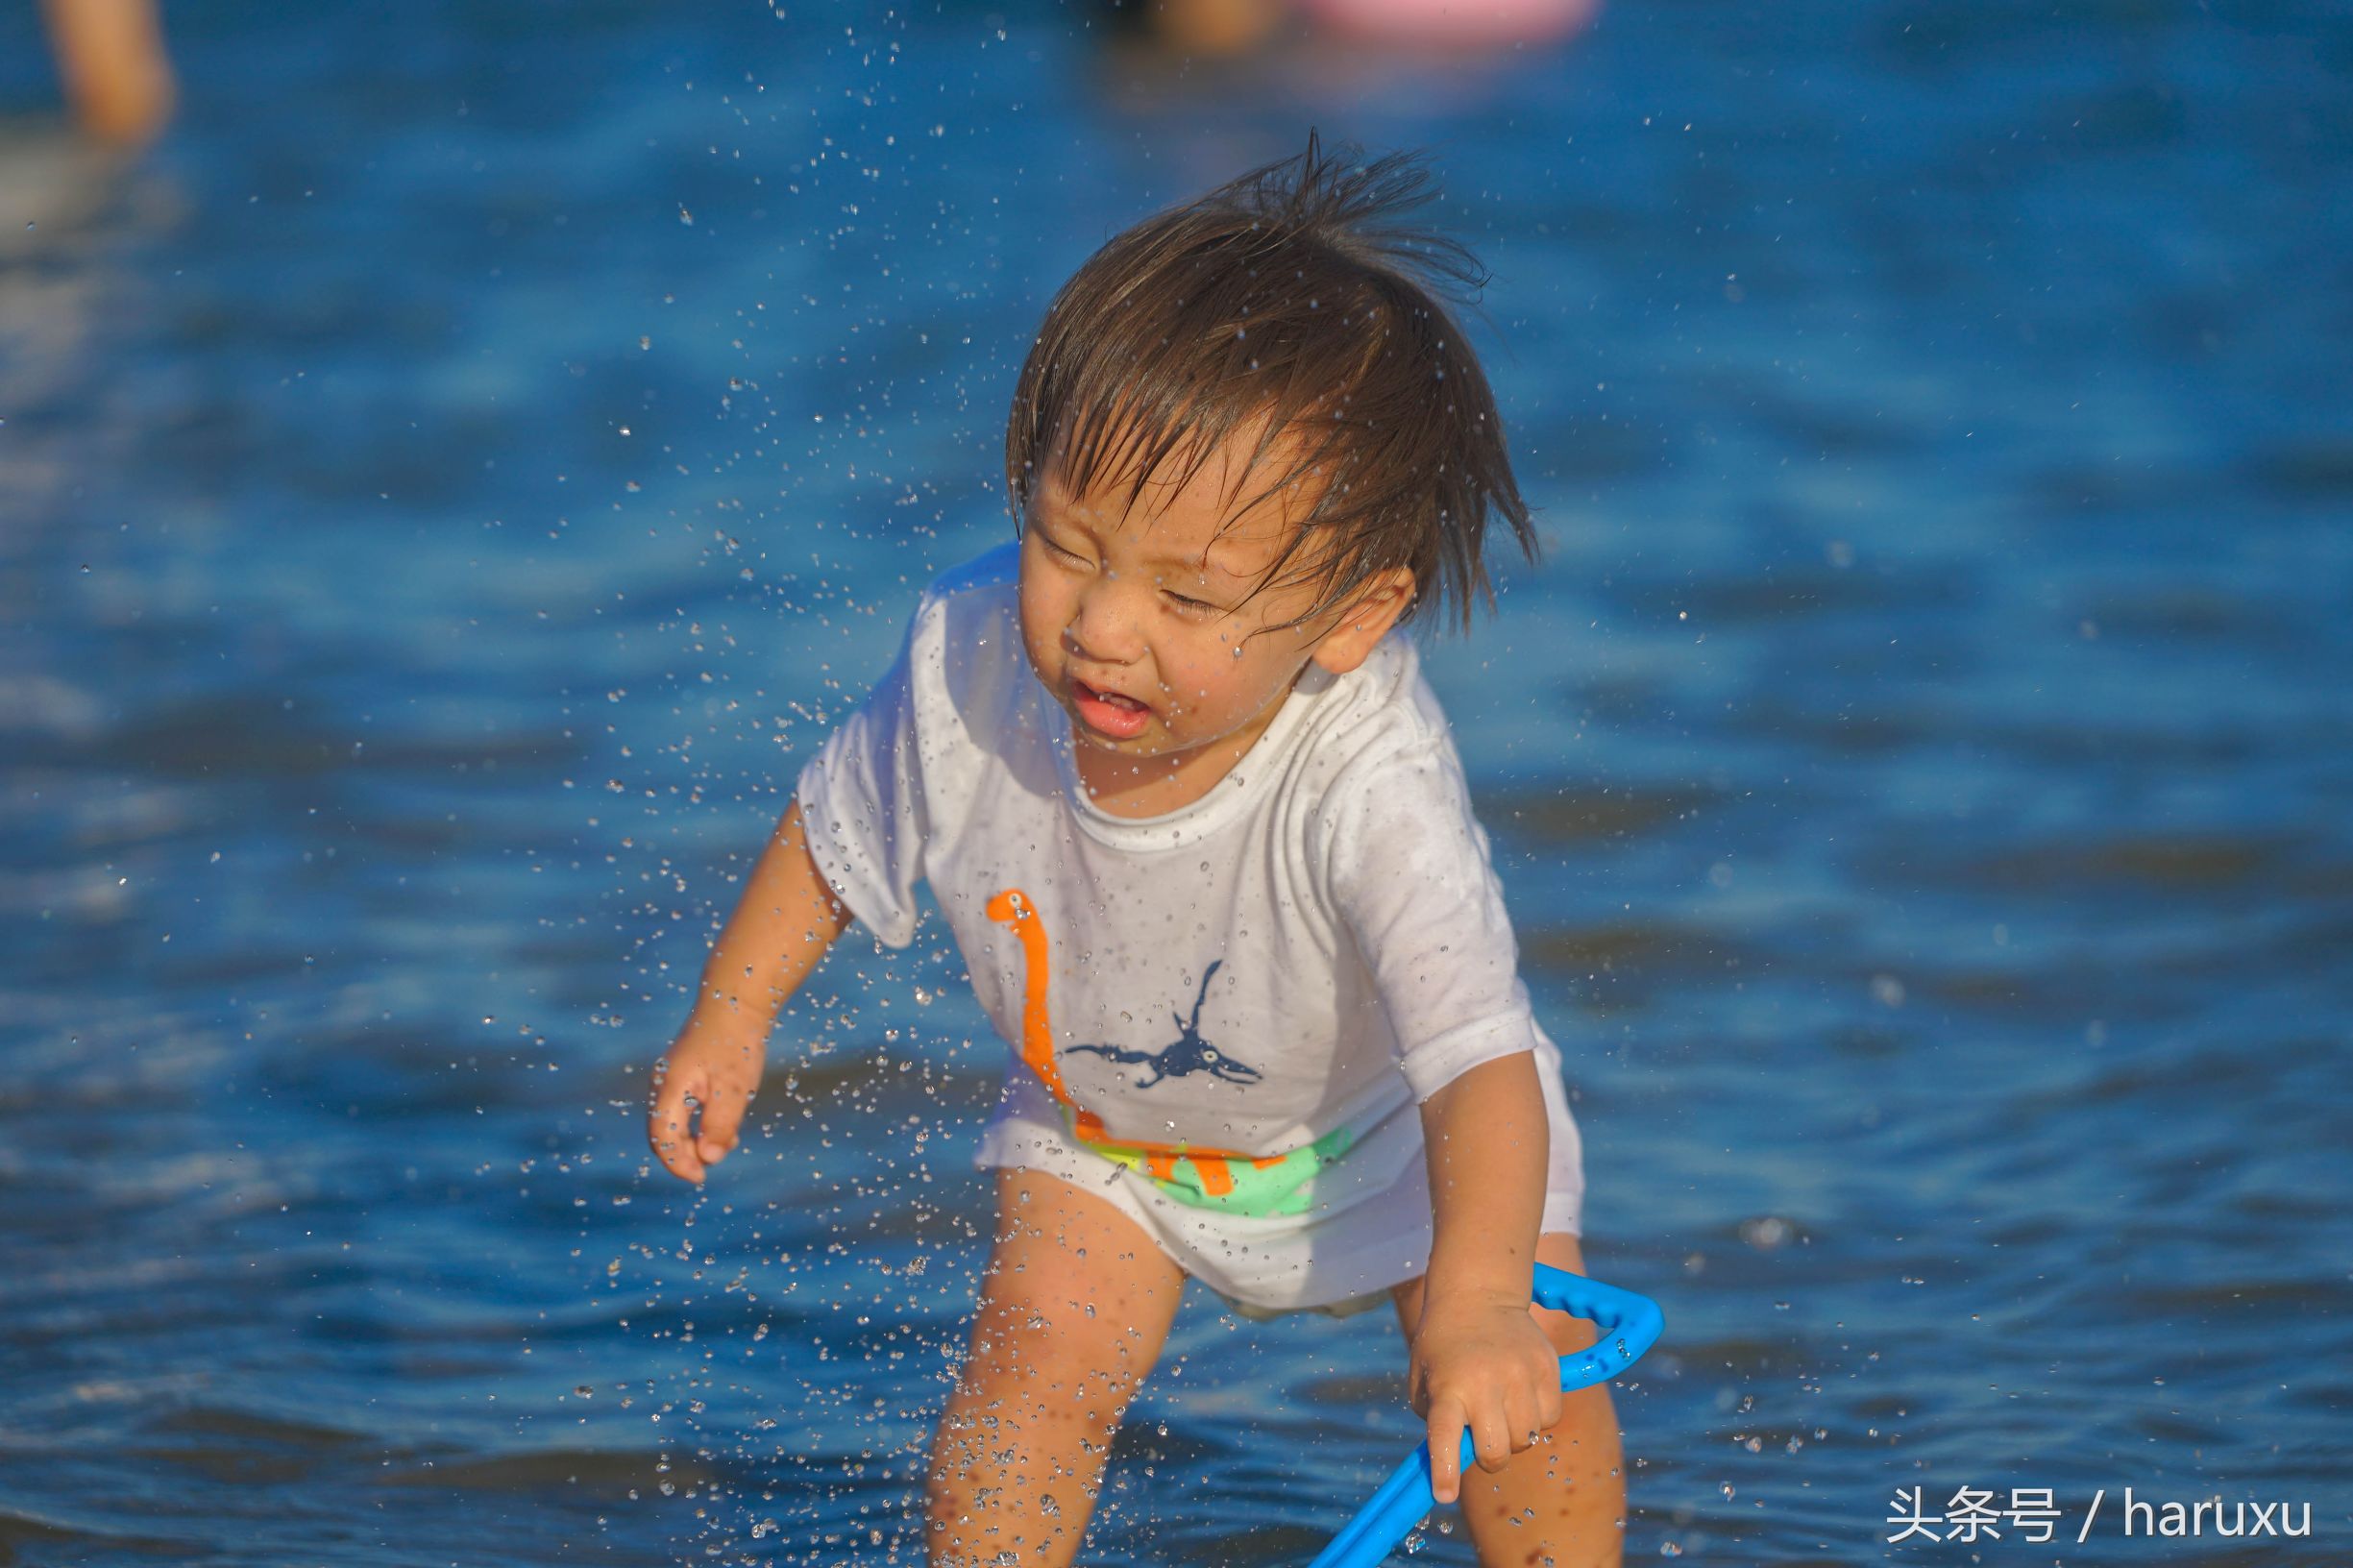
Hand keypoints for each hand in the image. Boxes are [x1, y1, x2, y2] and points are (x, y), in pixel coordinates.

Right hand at [646, 1021, 764, 1182]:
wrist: (737, 1002)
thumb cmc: (736, 1043)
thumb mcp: (734, 1088)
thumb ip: (720, 1124)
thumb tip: (707, 1159)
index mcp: (670, 1087)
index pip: (661, 1138)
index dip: (677, 1164)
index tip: (701, 1178)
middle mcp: (664, 1084)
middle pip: (664, 1133)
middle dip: (686, 1155)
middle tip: (713, 1164)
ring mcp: (672, 1079)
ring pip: (675, 1123)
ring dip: (696, 1141)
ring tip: (728, 1141)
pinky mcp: (684, 1076)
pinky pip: (684, 1111)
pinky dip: (701, 1126)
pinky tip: (726, 1129)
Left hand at [1404, 1286, 1564, 1503]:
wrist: (1478, 1295)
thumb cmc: (1443, 1348)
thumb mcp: (1424, 1380)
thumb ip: (1436, 1421)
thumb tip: (1455, 1460)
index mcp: (1448, 1386)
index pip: (1444, 1435)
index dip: (1445, 1471)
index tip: (1444, 1495)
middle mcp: (1484, 1382)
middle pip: (1495, 1452)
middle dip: (1489, 1458)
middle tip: (1482, 1441)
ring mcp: (1519, 1374)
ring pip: (1527, 1439)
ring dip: (1514, 1436)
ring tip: (1500, 1408)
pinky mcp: (1547, 1366)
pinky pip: (1550, 1417)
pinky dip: (1537, 1418)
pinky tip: (1522, 1396)